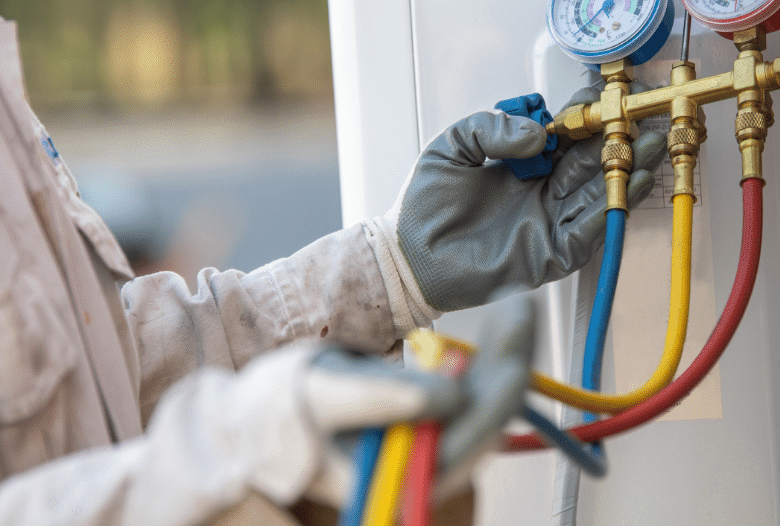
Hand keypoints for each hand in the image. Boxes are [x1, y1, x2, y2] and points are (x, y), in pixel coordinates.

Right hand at [302, 294, 535, 507]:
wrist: (259, 417)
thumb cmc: (281, 409)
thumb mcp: (326, 395)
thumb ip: (382, 399)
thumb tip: (451, 397)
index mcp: (402, 479)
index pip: (474, 434)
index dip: (500, 382)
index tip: (513, 332)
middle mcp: (427, 470)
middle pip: (491, 414)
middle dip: (509, 355)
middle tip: (520, 302)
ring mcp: (432, 448)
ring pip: (488, 399)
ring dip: (505, 349)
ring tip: (516, 300)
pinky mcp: (432, 425)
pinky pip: (473, 390)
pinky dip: (487, 353)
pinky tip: (500, 319)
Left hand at [372, 82, 666, 314]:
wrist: (408, 256)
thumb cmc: (424, 205)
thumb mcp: (452, 147)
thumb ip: (490, 129)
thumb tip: (536, 133)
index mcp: (522, 162)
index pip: (565, 135)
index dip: (586, 116)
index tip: (604, 94)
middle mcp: (543, 189)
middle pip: (591, 160)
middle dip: (619, 138)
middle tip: (643, 115)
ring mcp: (550, 220)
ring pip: (599, 190)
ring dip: (627, 167)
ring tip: (650, 143)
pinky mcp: (552, 252)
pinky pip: (590, 227)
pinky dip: (613, 206)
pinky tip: (631, 182)